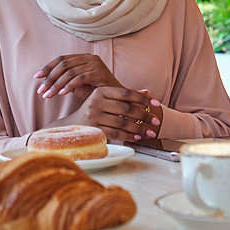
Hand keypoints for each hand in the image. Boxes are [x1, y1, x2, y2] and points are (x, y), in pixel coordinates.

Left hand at [34, 54, 122, 101]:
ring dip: (56, 85)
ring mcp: (95, 63)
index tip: (36, 77)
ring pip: (70, 72)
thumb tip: (43, 80)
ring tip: (48, 95)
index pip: (61, 59)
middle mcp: (89, 57)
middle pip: (63, 65)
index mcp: (82, 57)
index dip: (47, 67)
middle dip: (50, 78)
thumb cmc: (95, 92)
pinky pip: (80, 78)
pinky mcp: (99, 72)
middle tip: (41, 91)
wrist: (116, 99)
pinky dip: (69, 86)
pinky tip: (61, 94)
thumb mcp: (76, 85)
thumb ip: (63, 80)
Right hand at [45, 87, 162, 142]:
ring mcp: (94, 116)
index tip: (156, 104)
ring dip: (139, 129)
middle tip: (156, 121)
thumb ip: (125, 96)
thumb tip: (147, 92)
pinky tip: (137, 137)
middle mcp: (96, 102)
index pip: (126, 93)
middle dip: (144, 116)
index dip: (143, 98)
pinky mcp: (94, 129)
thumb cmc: (94, 110)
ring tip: (149, 132)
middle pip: (126, 108)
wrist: (72, 124)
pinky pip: (116, 134)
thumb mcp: (106, 99)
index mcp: (101, 91)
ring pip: (122, 123)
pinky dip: (128, 136)